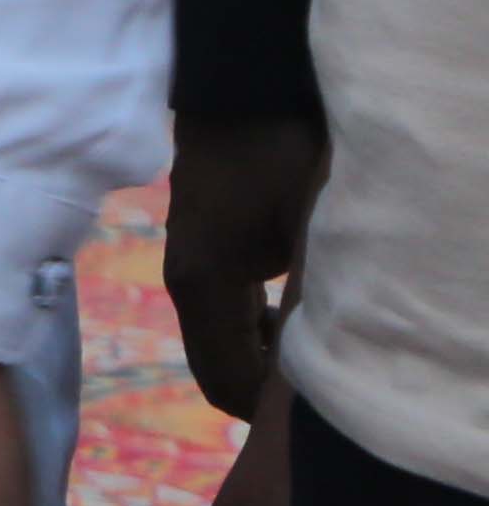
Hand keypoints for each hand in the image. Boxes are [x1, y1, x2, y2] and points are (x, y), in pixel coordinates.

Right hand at [164, 110, 327, 417]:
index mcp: (204, 285)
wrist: (241, 91)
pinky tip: (288, 316)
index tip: (319, 412)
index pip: (229, 384)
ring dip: (261, 363)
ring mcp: (184, 265)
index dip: (273, 414)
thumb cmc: (281, 156)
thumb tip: (323, 365)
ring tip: (312, 349)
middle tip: (319, 389)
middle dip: (265, 395)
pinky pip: (218, 319)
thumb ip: (309, 301)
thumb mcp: (308, 230)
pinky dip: (253, 336)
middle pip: (216, 375)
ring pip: (216, 348)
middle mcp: (184, 283)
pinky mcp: (196, 251)